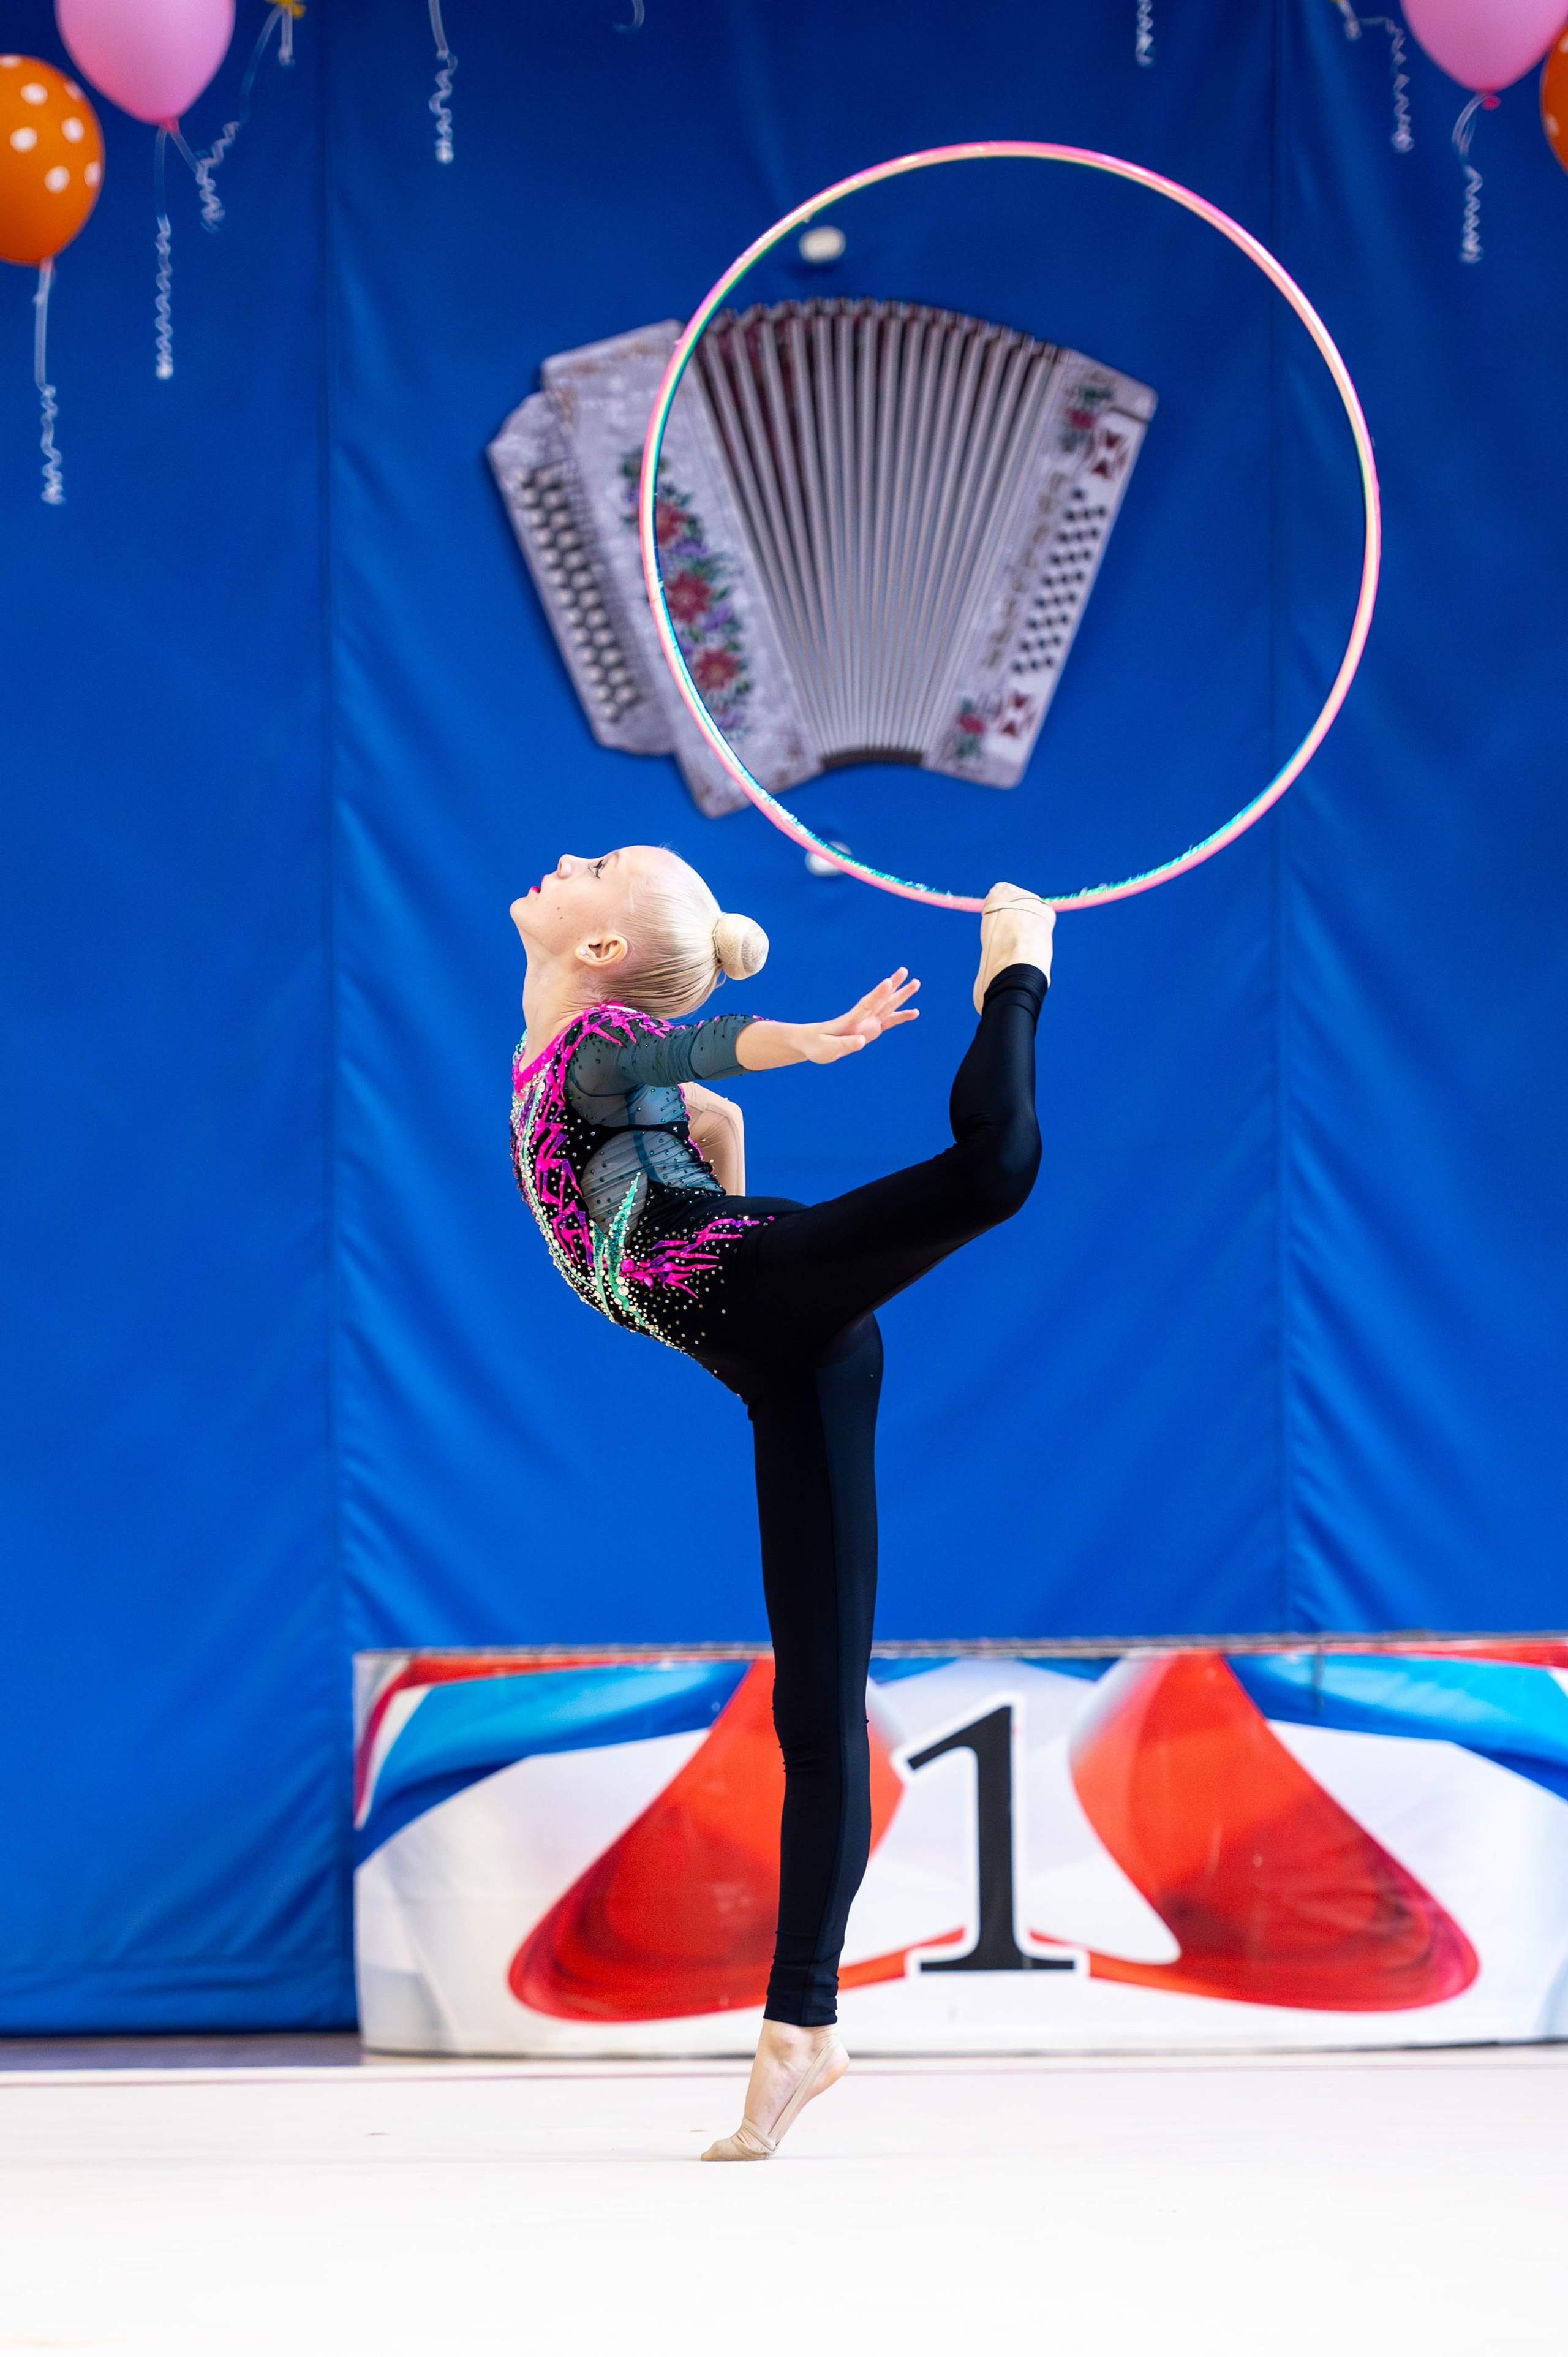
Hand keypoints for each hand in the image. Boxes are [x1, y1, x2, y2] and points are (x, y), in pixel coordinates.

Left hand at [735, 971, 920, 1069]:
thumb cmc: (816, 1045)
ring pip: (887, 1006)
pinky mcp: (871, 1029)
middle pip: (880, 1000)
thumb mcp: (827, 1048)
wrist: (812, 1043)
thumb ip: (844, 1044)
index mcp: (850, 1020)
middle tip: (905, 971)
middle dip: (893, 986)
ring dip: (901, 996)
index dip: (877, 994)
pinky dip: (901, 1017)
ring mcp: (868, 1022)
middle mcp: (861, 1018)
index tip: (887, 982)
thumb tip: (862, 1041)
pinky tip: (915, 1012)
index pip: (866, 1004)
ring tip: (916, 983)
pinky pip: (889, 1022)